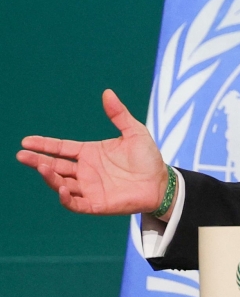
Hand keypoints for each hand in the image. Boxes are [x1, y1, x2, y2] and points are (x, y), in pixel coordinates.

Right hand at [16, 89, 170, 216]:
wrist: (161, 182)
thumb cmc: (148, 157)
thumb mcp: (134, 131)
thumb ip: (119, 114)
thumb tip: (107, 92)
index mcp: (90, 153)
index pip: (62, 148)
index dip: (44, 145)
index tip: (26, 141)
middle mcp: (85, 171)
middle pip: (55, 165)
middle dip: (38, 161)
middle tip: (21, 155)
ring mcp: (89, 188)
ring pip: (61, 183)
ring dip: (50, 177)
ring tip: (41, 167)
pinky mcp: (96, 203)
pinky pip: (75, 203)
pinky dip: (66, 198)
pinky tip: (62, 188)